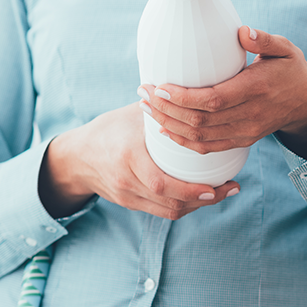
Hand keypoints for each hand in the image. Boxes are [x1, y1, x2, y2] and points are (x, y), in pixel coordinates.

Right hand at [39, 102, 239, 220]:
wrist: (75, 157)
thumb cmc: (108, 129)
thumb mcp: (131, 115)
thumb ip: (161, 109)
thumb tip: (194, 95)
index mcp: (128, 157)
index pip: (162, 183)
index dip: (192, 191)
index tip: (217, 185)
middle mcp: (127, 181)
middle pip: (171, 202)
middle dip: (205, 200)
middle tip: (230, 189)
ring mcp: (128, 196)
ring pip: (169, 211)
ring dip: (198, 206)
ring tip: (221, 193)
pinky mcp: (130, 204)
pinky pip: (162, 211)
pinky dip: (183, 205)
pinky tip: (201, 196)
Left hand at [139, 26, 306, 159]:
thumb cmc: (292, 70)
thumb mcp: (286, 49)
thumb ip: (264, 39)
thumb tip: (242, 31)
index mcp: (257, 90)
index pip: (213, 100)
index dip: (183, 98)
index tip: (160, 86)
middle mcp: (250, 116)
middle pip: (200, 121)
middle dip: (166, 109)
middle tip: (143, 92)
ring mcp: (246, 132)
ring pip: (200, 137)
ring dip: (169, 124)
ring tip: (147, 107)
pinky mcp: (242, 141)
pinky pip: (208, 147)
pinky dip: (183, 141)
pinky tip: (165, 128)